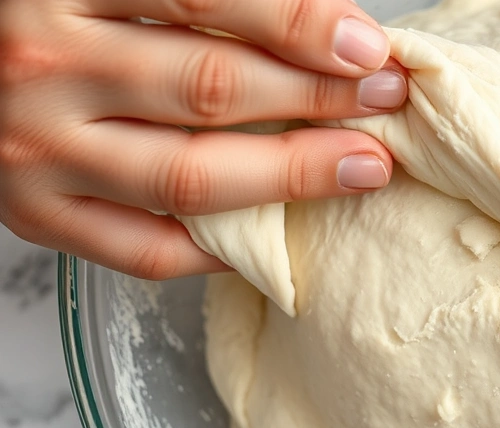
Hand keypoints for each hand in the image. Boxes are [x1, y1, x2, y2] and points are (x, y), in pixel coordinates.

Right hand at [0, 0, 407, 278]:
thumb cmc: (54, 18)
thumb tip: (326, 29)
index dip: (300, 26)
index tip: (370, 50)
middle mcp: (43, 67)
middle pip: (210, 90)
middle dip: (317, 97)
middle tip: (383, 101)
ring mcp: (34, 151)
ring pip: (188, 176)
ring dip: (292, 175)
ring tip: (361, 166)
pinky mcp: (37, 216)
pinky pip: (145, 250)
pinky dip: (222, 249)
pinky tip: (280, 230)